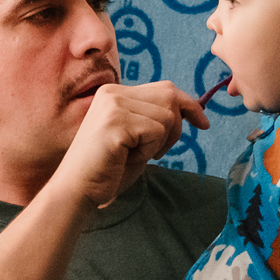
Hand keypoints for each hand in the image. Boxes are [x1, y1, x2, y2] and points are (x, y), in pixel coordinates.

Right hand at [49, 81, 208, 208]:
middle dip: (177, 127)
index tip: (203, 123)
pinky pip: (156, 132)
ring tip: (134, 155)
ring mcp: (113, 105)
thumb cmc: (107, 171)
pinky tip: (127, 158)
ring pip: (167, 117)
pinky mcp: (116, 122)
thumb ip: (154, 120)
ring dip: (159, 143)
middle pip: (169, 97)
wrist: (76, 190)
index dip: (189, 104)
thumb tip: (189, 109)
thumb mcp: (135, 139)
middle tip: (158, 152)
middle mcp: (113, 93)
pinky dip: (150, 150)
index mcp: (114, 93)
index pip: (164, 89)